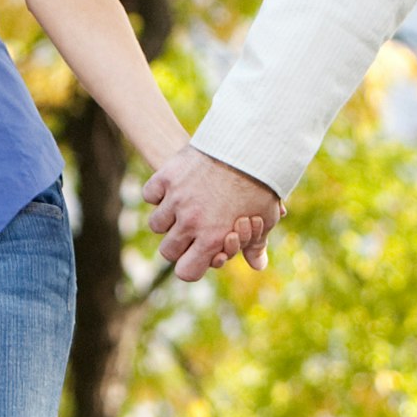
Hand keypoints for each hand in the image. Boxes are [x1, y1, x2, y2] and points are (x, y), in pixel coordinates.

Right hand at [142, 146, 281, 280]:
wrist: (249, 144)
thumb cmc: (261, 183)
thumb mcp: (265, 217)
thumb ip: (256, 244)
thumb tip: (257, 265)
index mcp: (213, 238)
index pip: (186, 272)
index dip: (191, 266)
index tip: (197, 256)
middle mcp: (191, 223)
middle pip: (168, 251)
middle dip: (179, 244)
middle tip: (191, 231)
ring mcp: (176, 199)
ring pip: (156, 224)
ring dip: (168, 219)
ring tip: (183, 208)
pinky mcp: (167, 176)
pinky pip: (150, 194)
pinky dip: (158, 193)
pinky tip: (173, 188)